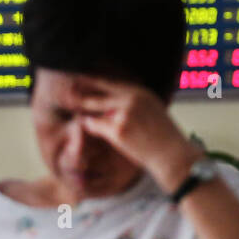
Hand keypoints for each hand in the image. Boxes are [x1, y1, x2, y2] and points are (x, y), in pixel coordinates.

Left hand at [73, 75, 199, 191]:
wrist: (173, 156)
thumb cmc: (164, 138)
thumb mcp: (154, 111)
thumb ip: (136, 102)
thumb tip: (115, 100)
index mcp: (142, 92)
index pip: (109, 81)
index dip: (91, 82)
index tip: (78, 81)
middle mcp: (133, 99)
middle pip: (97, 91)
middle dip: (80, 93)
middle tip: (65, 93)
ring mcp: (124, 114)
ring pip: (92, 108)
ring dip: (83, 111)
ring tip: (74, 112)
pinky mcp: (117, 131)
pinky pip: (93, 125)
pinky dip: (87, 126)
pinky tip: (85, 128)